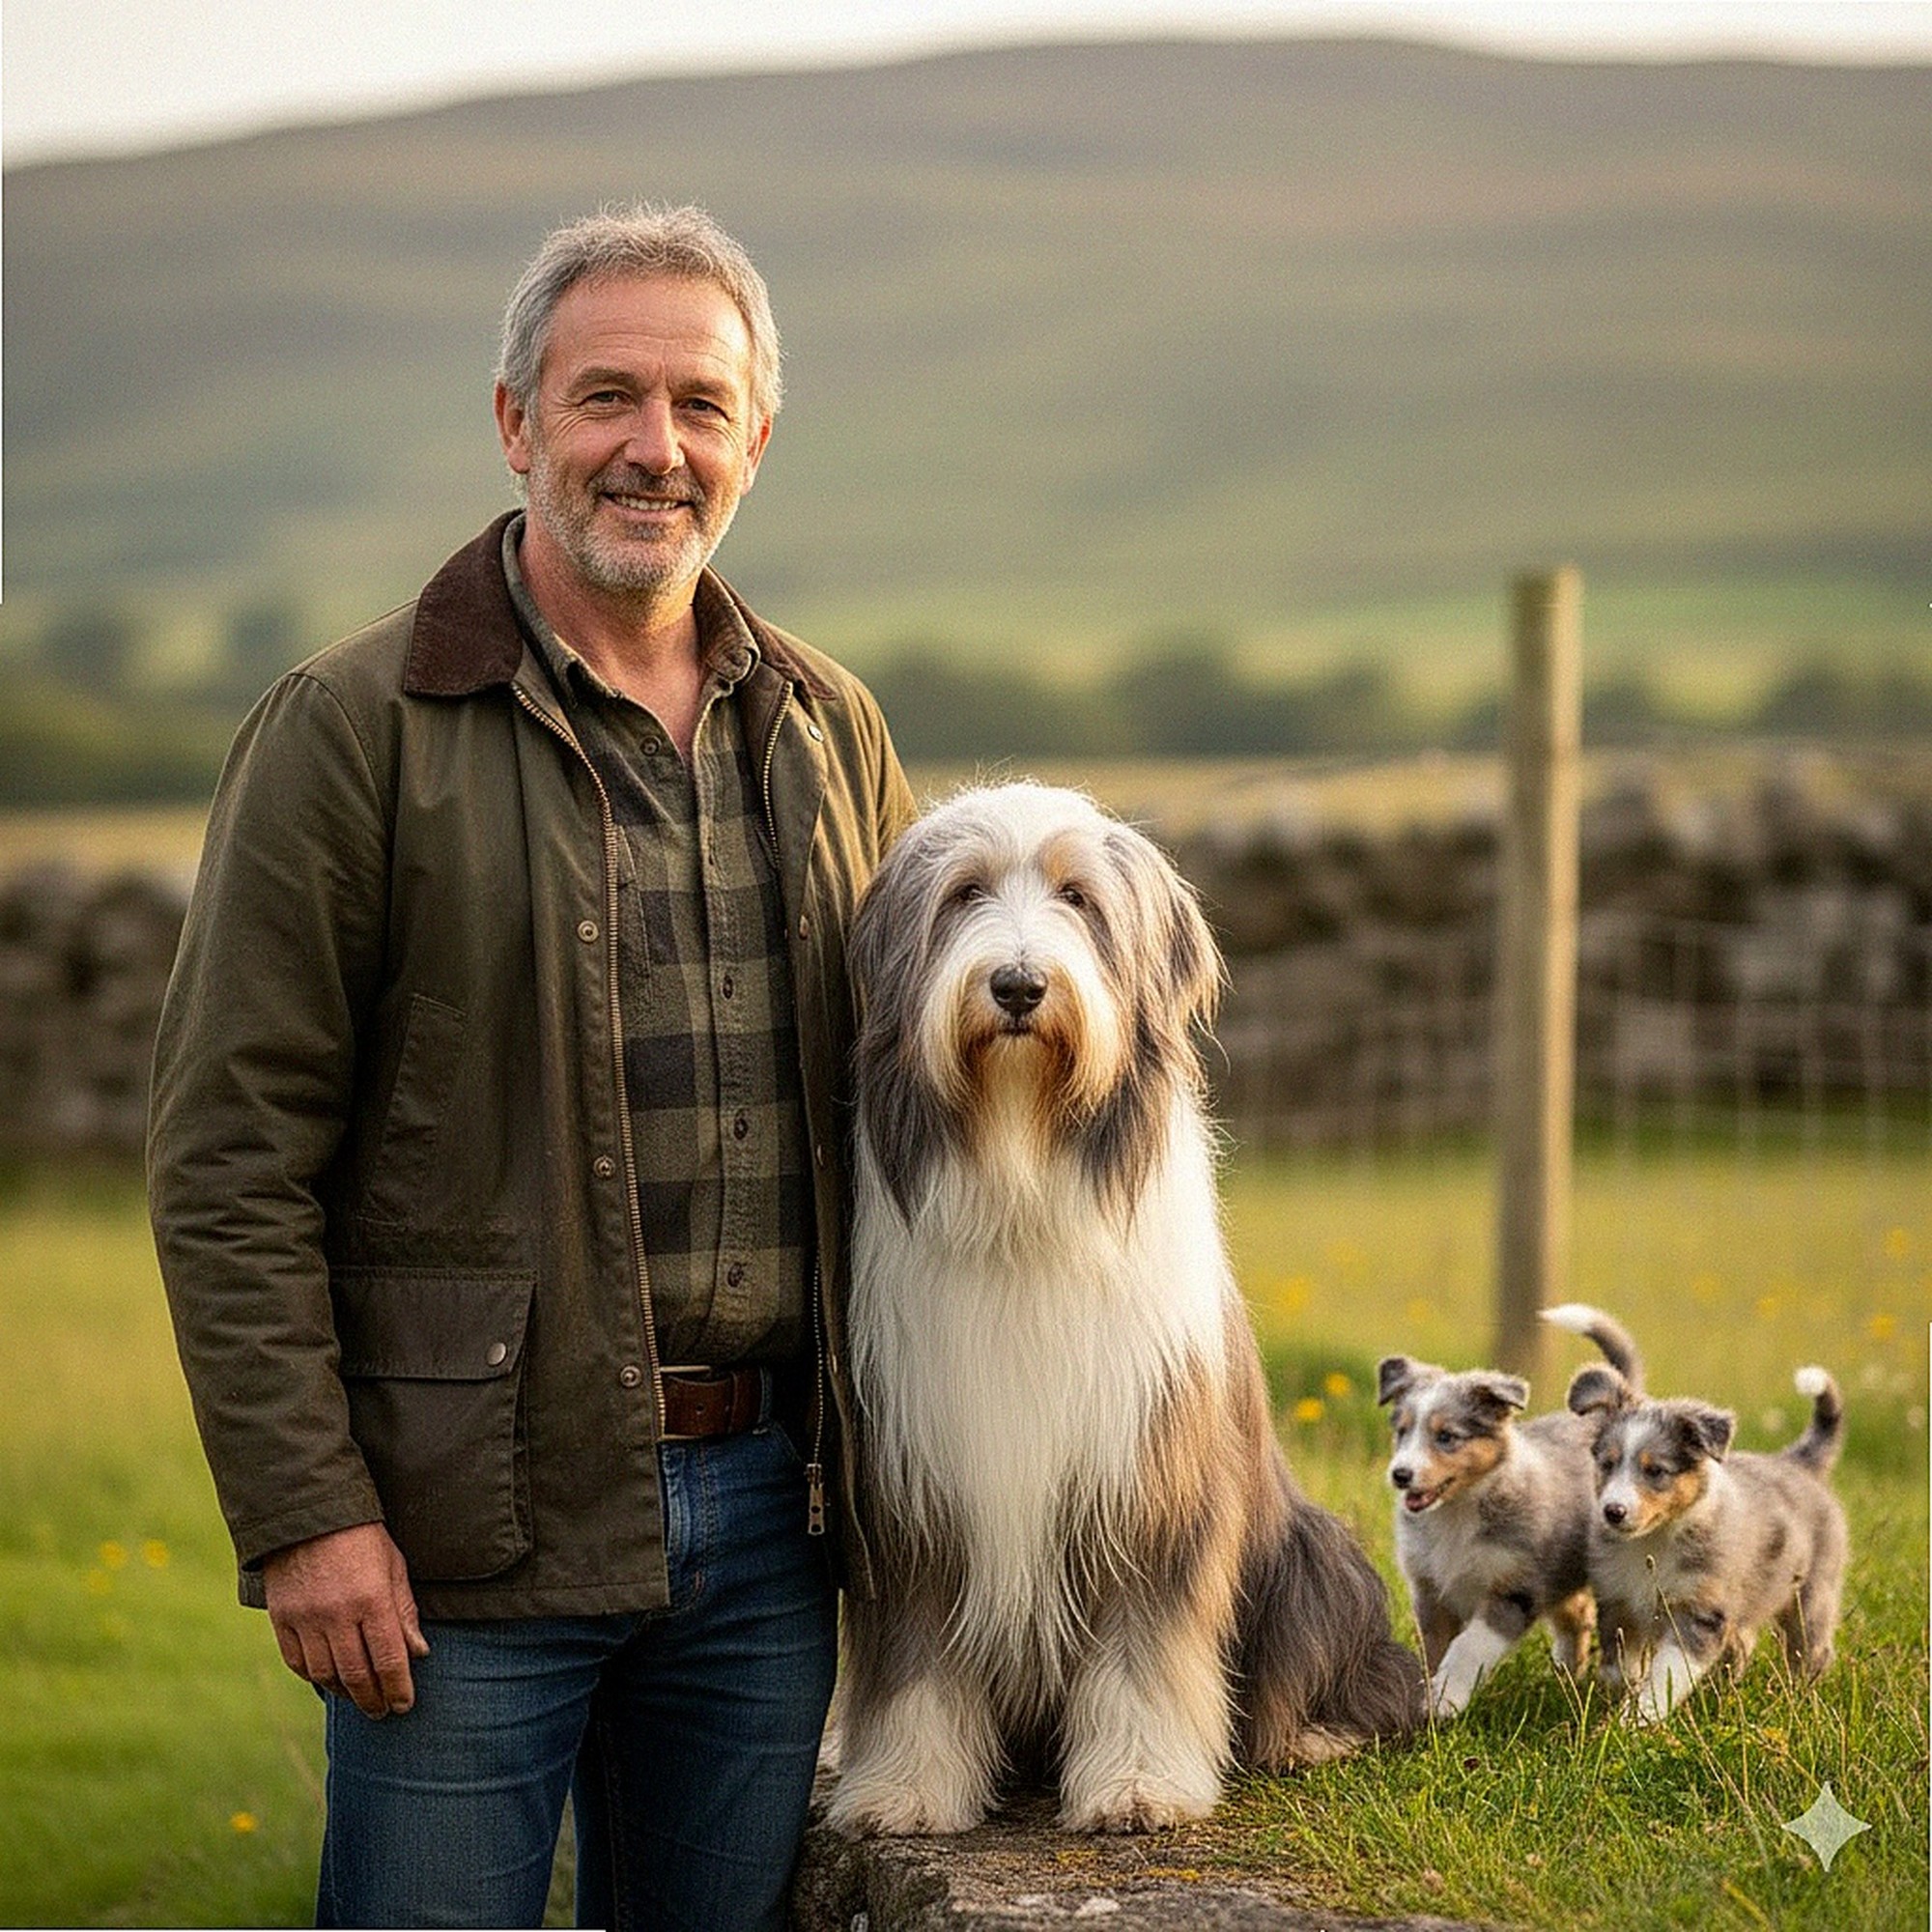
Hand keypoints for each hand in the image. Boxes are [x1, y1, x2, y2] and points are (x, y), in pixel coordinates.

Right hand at [262, 1522, 429, 1717]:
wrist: (310, 1513)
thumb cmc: (363, 1537)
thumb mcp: (394, 1566)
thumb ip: (404, 1612)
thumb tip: (418, 1653)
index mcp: (372, 1599)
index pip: (388, 1659)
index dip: (398, 1688)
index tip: (404, 1705)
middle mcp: (337, 1614)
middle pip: (356, 1675)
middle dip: (373, 1699)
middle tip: (383, 1711)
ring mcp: (305, 1618)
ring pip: (325, 1674)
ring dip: (344, 1693)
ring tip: (359, 1698)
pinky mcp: (281, 1618)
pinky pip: (296, 1662)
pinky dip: (314, 1677)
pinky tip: (328, 1680)